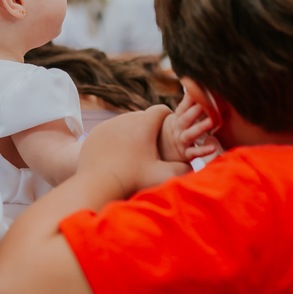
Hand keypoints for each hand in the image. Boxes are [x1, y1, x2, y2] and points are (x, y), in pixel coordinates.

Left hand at [76, 105, 190, 200]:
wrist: (98, 182)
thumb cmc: (133, 179)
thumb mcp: (162, 175)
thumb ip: (182, 170)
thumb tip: (196, 167)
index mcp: (144, 124)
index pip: (161, 110)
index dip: (167, 119)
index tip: (168, 130)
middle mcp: (126, 118)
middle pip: (143, 117)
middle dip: (149, 128)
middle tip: (152, 146)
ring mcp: (109, 124)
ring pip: (125, 123)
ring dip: (132, 133)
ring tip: (135, 152)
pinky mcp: (96, 131)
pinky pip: (110, 131)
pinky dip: (116, 139)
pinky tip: (118, 154)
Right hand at [158, 94, 219, 162]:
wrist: (163, 153)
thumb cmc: (176, 131)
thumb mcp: (178, 118)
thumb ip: (188, 105)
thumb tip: (194, 85)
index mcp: (177, 118)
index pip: (183, 107)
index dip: (190, 98)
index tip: (197, 88)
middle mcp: (178, 129)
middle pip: (185, 118)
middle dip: (195, 110)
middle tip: (207, 102)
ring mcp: (181, 142)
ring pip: (190, 134)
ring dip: (200, 128)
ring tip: (211, 122)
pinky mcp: (186, 154)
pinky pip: (194, 152)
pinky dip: (203, 150)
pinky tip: (213, 148)